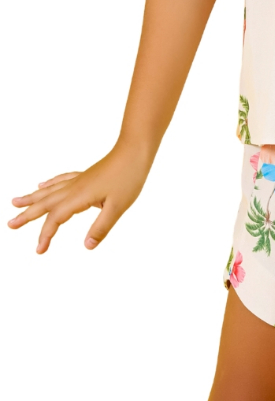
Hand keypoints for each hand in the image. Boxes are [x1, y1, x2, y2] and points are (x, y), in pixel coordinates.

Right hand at [8, 146, 150, 252]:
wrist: (136, 149)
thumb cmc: (129, 175)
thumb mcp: (119, 206)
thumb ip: (102, 227)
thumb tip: (87, 246)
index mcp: (79, 197)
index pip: (55, 218)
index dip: (45, 235)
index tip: (39, 250)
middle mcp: (75, 187)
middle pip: (45, 203)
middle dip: (27, 215)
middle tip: (10, 224)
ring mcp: (80, 180)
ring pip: (50, 190)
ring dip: (32, 198)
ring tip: (15, 202)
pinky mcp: (86, 175)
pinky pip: (61, 180)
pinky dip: (50, 184)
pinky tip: (42, 184)